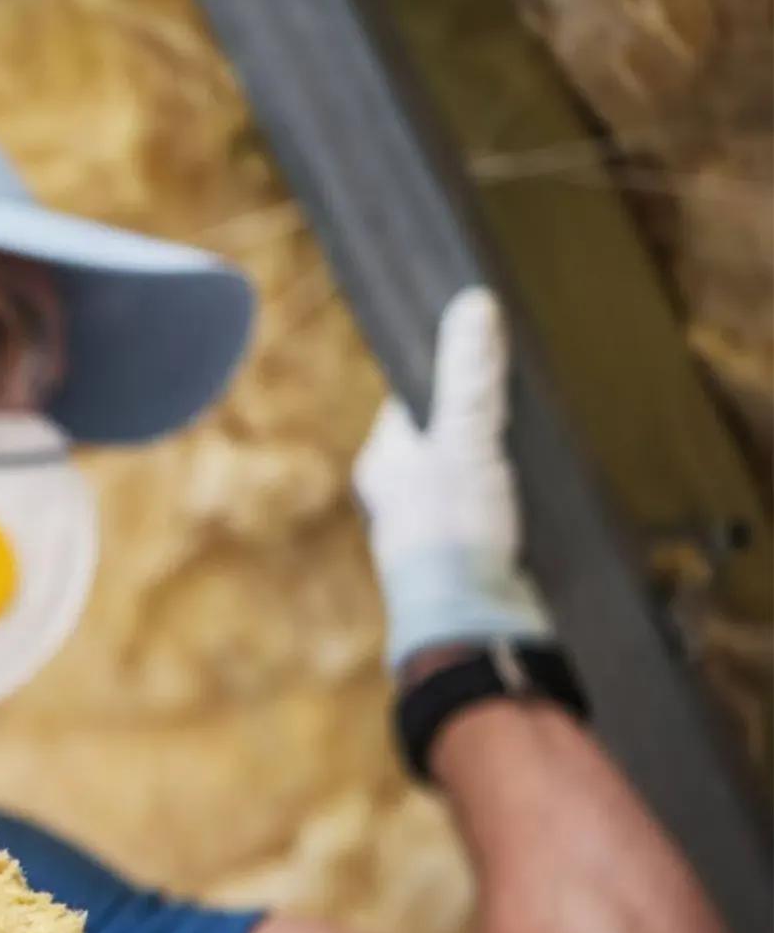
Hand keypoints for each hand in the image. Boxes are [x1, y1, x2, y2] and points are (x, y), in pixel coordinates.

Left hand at [353, 286, 550, 669]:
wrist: (481, 626)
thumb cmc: (455, 535)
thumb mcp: (463, 441)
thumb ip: (469, 377)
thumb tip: (472, 305)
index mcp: (383, 465)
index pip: (414, 399)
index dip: (449, 371)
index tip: (486, 344)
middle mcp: (406, 494)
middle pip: (451, 431)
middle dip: (486, 413)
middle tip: (526, 386)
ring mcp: (444, 524)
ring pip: (480, 467)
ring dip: (510, 453)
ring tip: (542, 430)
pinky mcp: (483, 549)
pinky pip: (505, 502)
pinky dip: (525, 488)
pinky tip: (549, 480)